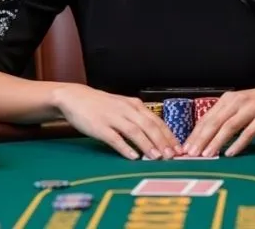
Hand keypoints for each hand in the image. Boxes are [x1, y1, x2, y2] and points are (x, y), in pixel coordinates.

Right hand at [53, 84, 180, 159]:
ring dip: (147, 145)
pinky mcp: (99, 126)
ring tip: (157, 157)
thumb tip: (155, 136)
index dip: (169, 135)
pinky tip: (133, 157)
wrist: (75, 97)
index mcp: (134, 105)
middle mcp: (127, 109)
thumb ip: (137, 119)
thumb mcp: (123, 107)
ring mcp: (113, 117)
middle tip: (173, 156)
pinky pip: (115, 138)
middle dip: (162, 141)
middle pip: (149, 126)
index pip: (156, 121)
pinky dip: (125, 148)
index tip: (179, 148)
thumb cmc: (102, 105)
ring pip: (135, 131)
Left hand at [183, 80, 254, 157]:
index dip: (194, 134)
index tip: (184, 148)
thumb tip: (208, 136)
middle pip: (214, 122)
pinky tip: (231, 153)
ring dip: (215, 142)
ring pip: (228, 127)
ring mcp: (251, 109)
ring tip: (206, 155)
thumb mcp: (242, 106)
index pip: (206, 118)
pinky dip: (238, 143)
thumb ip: (227, 117)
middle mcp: (237, 101)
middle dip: (200, 140)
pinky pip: (249, 132)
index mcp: (229, 99)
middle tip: (189, 155)